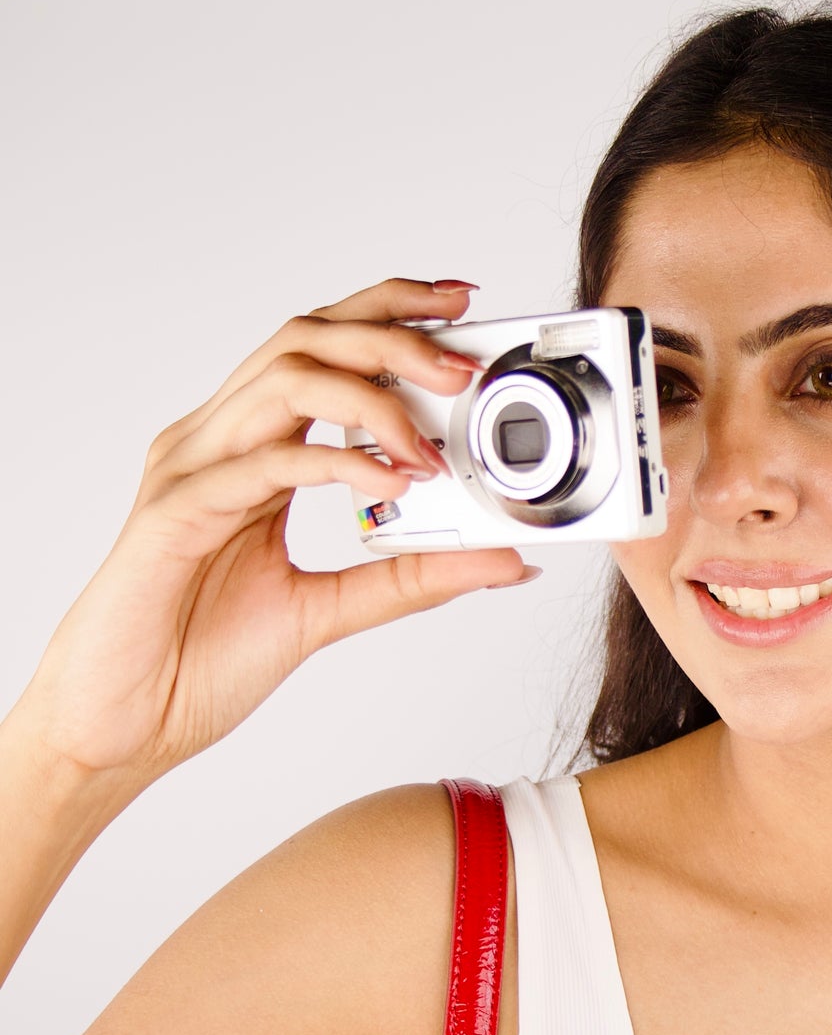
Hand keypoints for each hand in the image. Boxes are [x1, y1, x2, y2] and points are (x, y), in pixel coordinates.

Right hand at [15, 277, 532, 790]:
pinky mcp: (174, 514)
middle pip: (306, 339)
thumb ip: (412, 579)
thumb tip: (502, 559)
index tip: (459, 309)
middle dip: (394, 335)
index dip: (389, 314)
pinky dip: (333, 463)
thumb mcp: (332, 610)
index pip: (322, 352)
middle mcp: (219, 443)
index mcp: (251, 451)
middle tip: (462, 365)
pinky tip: (388, 483)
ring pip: (284, 379)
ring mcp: (192, 469)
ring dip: (372, 396)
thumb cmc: (203, 657)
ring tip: (432, 440)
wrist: (125, 725)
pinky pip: (261, 462)